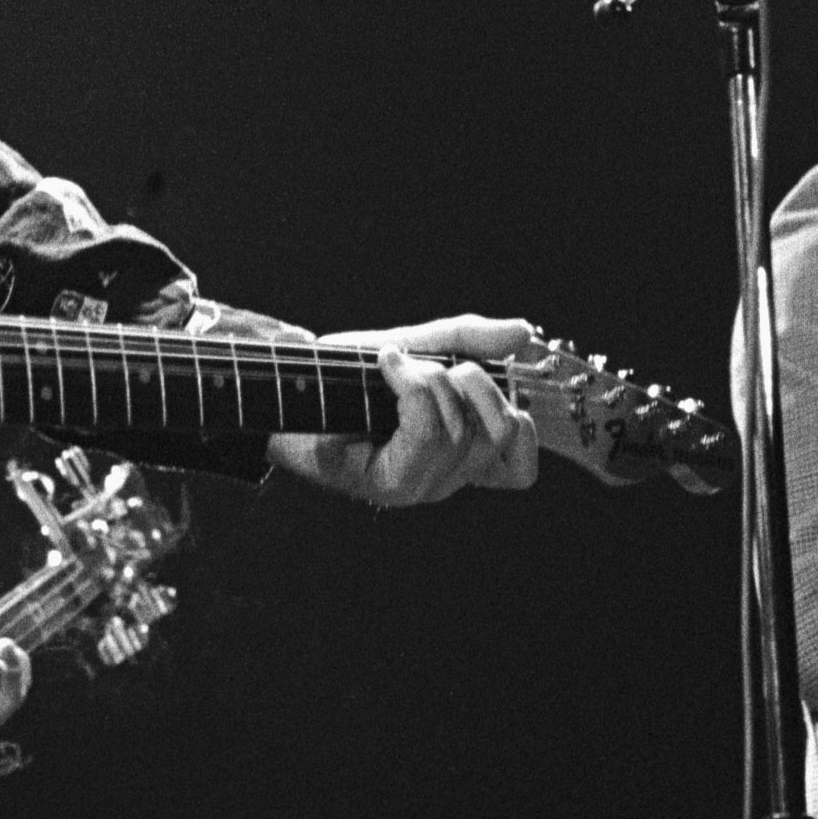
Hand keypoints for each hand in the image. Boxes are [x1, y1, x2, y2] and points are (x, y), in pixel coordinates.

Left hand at [266, 314, 542, 508]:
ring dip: (429, 378)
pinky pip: (429, 429)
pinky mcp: (393, 485)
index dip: (524, 427)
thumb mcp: (420, 345)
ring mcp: (422, 486)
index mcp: (462, 454)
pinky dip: (410, 385)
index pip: (521, 468)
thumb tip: (523, 332)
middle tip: (427, 364)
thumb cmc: (349, 376)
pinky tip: (386, 367)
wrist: (292, 388)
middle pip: (501, 429)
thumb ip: (470, 341)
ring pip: (463, 428)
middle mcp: (448, 478)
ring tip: (394, 366)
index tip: (487, 385)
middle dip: (472, 378)